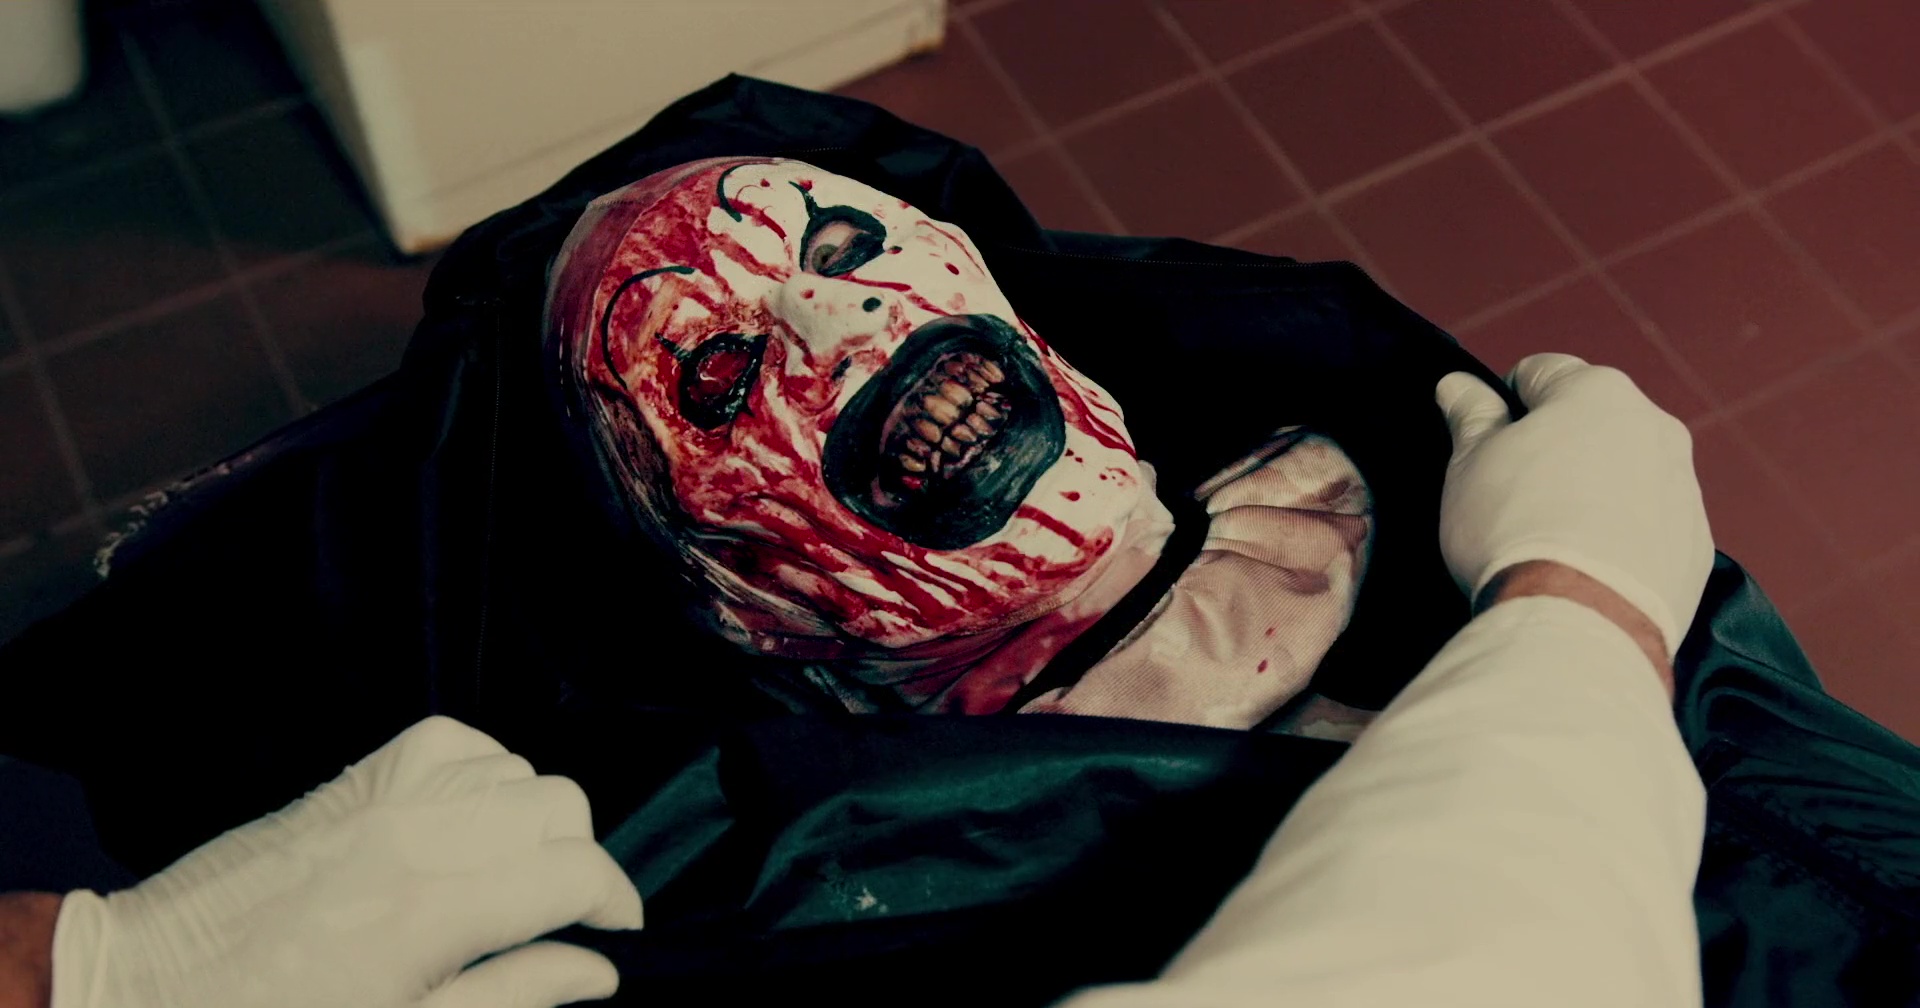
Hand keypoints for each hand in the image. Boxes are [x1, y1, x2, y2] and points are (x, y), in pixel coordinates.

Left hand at [52, 716, 643, 1007]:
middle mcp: (417, 833)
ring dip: (533, 817)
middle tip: (559, 912)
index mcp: (434, 910)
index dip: (615, 900)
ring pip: (515, 769)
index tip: (616, 928)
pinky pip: (453, 741)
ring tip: (511, 874)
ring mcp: (383, 795)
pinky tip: (471, 819)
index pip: (573, 872)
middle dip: (578, 858)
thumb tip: (596, 974)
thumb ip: (511, 996)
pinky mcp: (354, 780)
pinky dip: (483, 771)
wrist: (148, 985)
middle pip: (559, 805)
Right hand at [1435, 353, 1712, 656]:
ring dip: (1593, 488)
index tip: (1485, 444)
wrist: (1578, 620)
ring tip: (1552, 537)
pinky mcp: (1696, 542)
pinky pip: (1652, 522)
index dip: (1502, 405)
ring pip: (1626, 470)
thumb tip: (1458, 385)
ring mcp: (1683, 484)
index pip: (1538, 372)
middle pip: (1591, 420)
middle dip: (1554, 445)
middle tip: (1513, 493)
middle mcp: (1653, 425)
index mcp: (1596, 391)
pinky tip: (1587, 566)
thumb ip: (1469, 415)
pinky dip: (1623, 533)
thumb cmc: (1513, 529)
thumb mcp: (1469, 464)